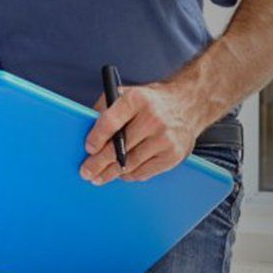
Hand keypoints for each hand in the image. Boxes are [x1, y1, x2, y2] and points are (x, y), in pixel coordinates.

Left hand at [80, 82, 202, 184]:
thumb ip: (105, 110)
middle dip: (98, 163)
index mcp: (137, 100)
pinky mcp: (174, 155)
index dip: (97, 137)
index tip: (88, 149)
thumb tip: (86, 134)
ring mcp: (166, 138)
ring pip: (130, 164)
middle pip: (119, 148)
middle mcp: (154, 118)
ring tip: (98, 177)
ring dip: (111, 173)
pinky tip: (121, 173)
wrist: (186, 104)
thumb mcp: (126, 95)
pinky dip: (129, 174)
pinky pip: (144, 172)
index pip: (111, 121)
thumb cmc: (148, 103)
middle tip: (86, 172)